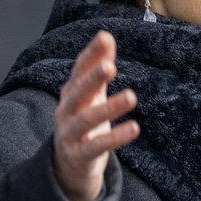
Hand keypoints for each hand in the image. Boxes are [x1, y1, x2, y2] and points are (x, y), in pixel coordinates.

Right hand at [53, 31, 138, 200]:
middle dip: (92, 79)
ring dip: (109, 108)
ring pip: (87, 120)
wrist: (68, 164)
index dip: (91, 54)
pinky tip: (134, 128)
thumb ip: (99, 66)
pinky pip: (97, 146)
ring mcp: (70, 134)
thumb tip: (106, 35)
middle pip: (77, 93)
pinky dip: (115, 137)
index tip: (104, 38)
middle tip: (110, 66)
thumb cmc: (83, 119)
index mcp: (71, 92)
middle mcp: (66, 110)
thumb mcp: (91, 93)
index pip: (78, 69)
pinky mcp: (80, 155)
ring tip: (132, 97)